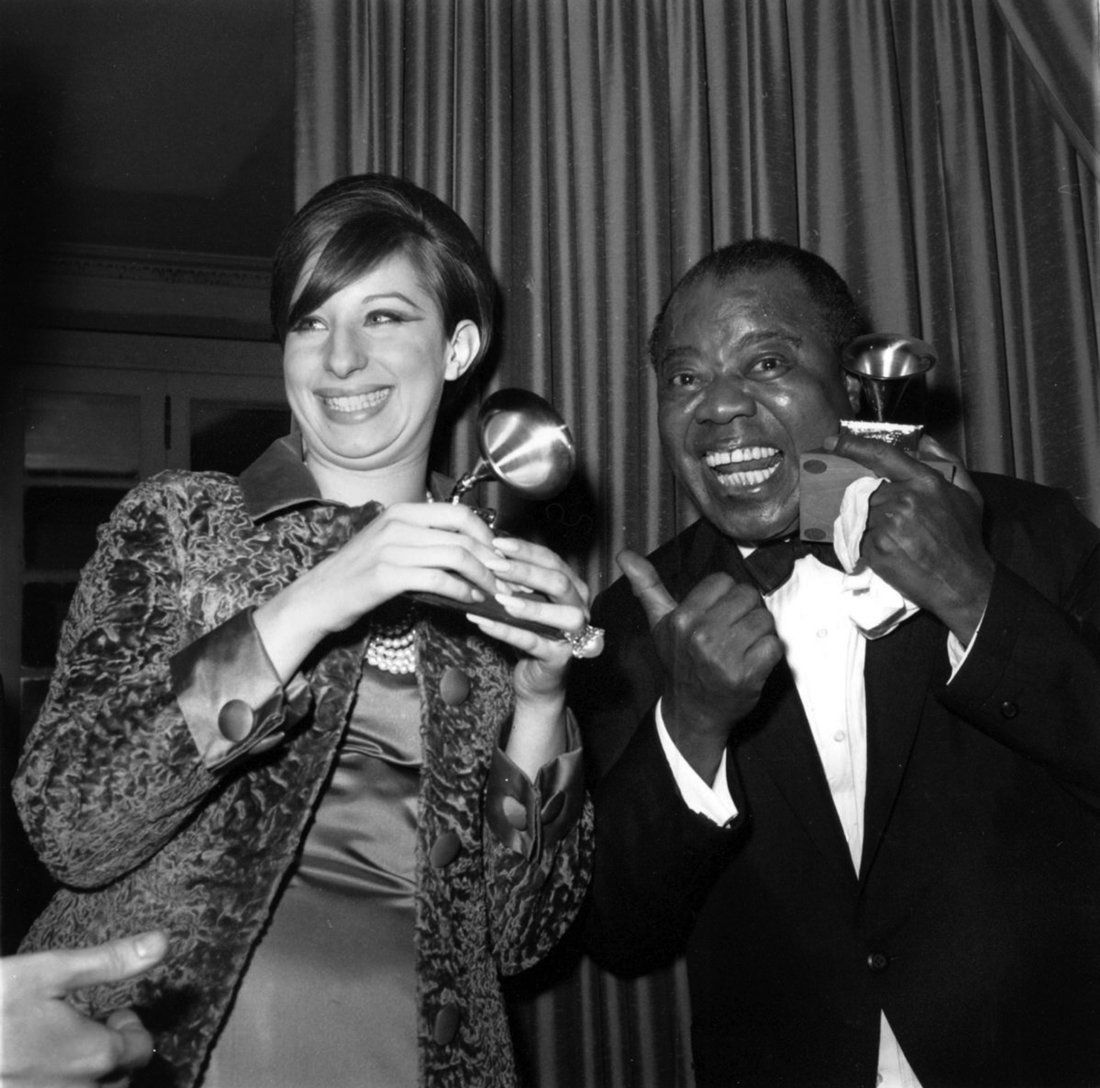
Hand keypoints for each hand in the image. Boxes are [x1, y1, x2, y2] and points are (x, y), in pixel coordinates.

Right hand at [1, 930, 167, 1086]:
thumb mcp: (49, 971)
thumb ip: (111, 962)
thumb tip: (164, 942)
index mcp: (94, 1055)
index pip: (141, 1051)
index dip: (130, 1028)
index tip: (110, 1011)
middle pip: (117, 1081)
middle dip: (109, 1055)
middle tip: (82, 1030)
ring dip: (84, 1077)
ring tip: (56, 1050)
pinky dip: (56, 1086)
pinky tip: (32, 1071)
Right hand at [255, 501, 506, 679]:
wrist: (316, 598)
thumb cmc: (356, 575)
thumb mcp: (389, 545)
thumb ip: (423, 540)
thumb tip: (467, 550)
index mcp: (402, 512)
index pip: (460, 513)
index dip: (487, 535)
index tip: (500, 557)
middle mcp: (398, 524)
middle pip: (464, 534)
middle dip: (493, 559)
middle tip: (507, 580)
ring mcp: (392, 548)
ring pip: (456, 555)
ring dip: (482, 577)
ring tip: (493, 593)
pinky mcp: (387, 575)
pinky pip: (438, 579)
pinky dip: (461, 591)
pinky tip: (469, 601)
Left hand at [464, 536, 592, 776]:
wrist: (537, 679)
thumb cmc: (530, 634)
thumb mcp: (524, 602)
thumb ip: (515, 581)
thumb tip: (488, 552)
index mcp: (573, 588)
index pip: (552, 561)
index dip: (525, 550)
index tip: (496, 542)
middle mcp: (580, 608)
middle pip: (558, 582)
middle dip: (524, 571)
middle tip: (492, 563)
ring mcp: (574, 635)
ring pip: (559, 614)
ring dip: (527, 603)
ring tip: (496, 595)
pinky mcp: (560, 659)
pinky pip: (534, 642)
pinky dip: (507, 631)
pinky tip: (483, 621)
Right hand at [619, 548, 782, 782]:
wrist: (692, 712)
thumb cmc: (679, 663)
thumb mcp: (659, 624)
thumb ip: (647, 586)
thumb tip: (624, 554)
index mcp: (682, 618)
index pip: (724, 581)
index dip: (725, 597)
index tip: (717, 615)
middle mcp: (702, 635)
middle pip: (748, 596)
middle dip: (745, 612)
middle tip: (733, 632)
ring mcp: (725, 657)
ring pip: (765, 620)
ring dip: (760, 633)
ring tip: (743, 647)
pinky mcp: (747, 675)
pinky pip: (775, 645)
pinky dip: (769, 653)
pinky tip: (753, 662)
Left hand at [828, 432, 993, 642]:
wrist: (961, 583)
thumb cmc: (965, 539)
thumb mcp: (968, 494)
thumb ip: (947, 462)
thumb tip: (924, 441)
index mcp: (925, 481)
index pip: (881, 454)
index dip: (853, 445)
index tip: (833, 442)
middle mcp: (903, 498)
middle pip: (866, 489)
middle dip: (869, 500)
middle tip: (882, 514)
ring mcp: (887, 523)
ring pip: (861, 513)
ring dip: (868, 522)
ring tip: (892, 537)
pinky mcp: (875, 547)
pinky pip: (858, 537)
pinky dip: (866, 542)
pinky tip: (886, 550)